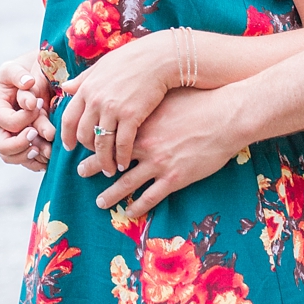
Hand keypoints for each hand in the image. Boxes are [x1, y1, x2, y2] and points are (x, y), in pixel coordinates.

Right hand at [0, 53, 55, 171]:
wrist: (20, 85)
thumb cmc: (16, 76)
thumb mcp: (13, 69)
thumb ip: (18, 74)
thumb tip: (28, 84)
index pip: (8, 122)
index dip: (25, 118)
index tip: (39, 105)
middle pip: (4, 147)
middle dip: (22, 144)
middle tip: (36, 133)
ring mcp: (7, 139)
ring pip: (13, 158)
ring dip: (29, 157)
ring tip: (44, 149)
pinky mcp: (18, 147)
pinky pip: (24, 162)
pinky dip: (36, 163)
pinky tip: (48, 156)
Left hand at [57, 30, 173, 176]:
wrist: (157, 58)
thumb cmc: (130, 59)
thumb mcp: (101, 66)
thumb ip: (82, 80)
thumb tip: (65, 87)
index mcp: (86, 88)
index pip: (68, 118)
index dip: (67, 136)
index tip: (70, 147)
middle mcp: (95, 100)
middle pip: (84, 134)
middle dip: (88, 151)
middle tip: (94, 159)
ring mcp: (112, 109)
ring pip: (102, 143)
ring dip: (104, 160)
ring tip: (109, 169)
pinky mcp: (131, 116)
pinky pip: (122, 144)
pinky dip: (121, 157)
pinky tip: (124, 164)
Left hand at [86, 87, 246, 217]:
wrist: (224, 117)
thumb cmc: (196, 101)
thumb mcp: (163, 96)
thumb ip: (143, 99)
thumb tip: (129, 92)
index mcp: (138, 126)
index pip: (107, 137)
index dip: (94, 142)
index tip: (83, 144)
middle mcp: (143, 146)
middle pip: (109, 160)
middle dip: (93, 167)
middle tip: (79, 172)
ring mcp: (158, 164)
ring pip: (126, 184)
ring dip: (111, 195)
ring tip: (100, 201)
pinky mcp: (175, 179)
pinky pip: (151, 197)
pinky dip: (138, 207)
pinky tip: (130, 212)